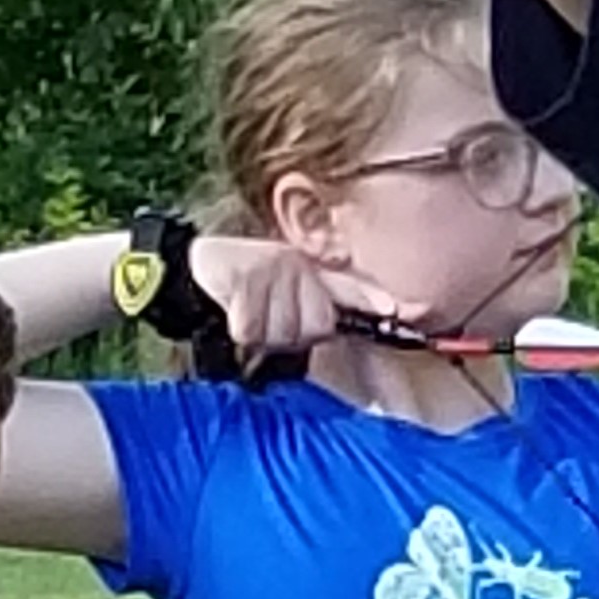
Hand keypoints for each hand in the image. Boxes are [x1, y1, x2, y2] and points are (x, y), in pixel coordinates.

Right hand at [188, 237, 410, 369]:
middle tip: (276, 313)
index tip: (399, 309)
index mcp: (312, 270)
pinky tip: (238, 311)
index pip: (350, 288)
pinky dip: (244, 329)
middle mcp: (296, 266)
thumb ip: (339, 296)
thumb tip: (390, 306)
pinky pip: (252, 331)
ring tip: (256, 311)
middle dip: (297, 330)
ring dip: (269, 332)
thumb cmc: (254, 289)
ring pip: (285, 332)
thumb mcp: (296, 289)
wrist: (199, 273)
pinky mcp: (242, 285)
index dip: (373, 298)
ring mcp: (270, 273)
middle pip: (316, 326)